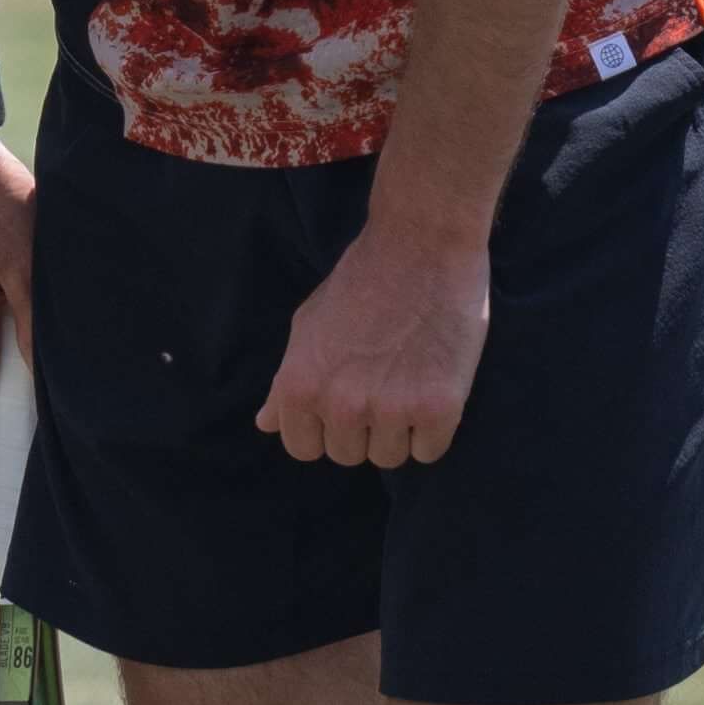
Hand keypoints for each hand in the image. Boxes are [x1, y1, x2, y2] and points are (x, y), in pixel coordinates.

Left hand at [258, 222, 489, 466]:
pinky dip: (431, 430)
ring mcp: (389, 409)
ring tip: (405, 382)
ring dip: (397, 430)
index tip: (340, 401)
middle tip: (378, 383)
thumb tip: (266, 424)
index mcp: (299, 385)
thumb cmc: (361, 281)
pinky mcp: (438, 409)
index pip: (301, 447)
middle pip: (347, 455)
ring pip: (389, 457)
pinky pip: (428, 452)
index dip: (321, 427)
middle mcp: (340, 404)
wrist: (420, 247)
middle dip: (360, 428)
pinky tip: (431, 389)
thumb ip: (286, 380)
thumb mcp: (307, 326)